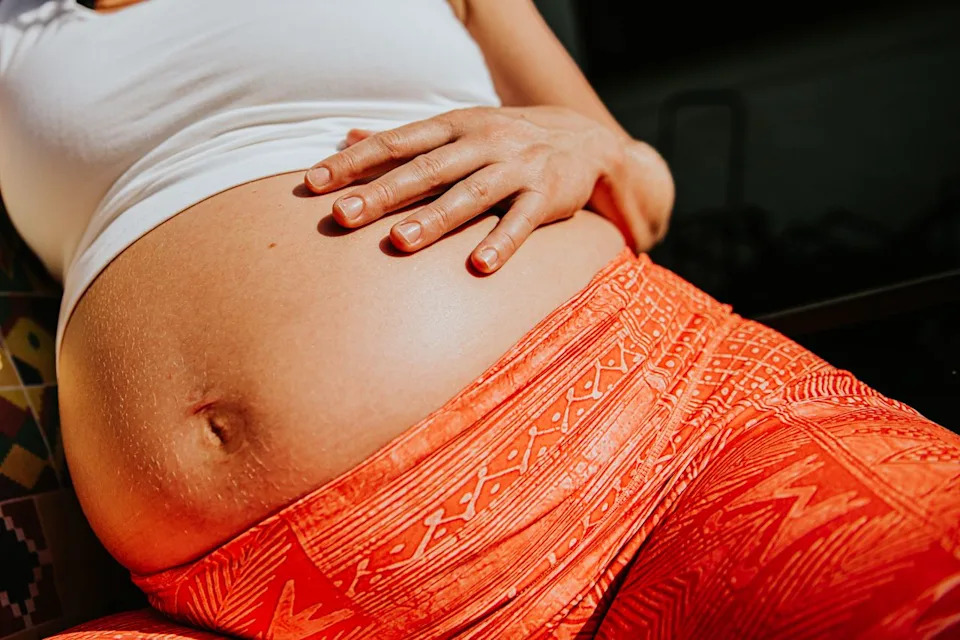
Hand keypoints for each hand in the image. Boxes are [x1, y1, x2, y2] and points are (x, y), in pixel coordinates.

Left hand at [304, 105, 626, 272]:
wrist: (586, 141)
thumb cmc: (506, 140)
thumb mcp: (458, 128)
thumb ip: (406, 138)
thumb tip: (347, 136)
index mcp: (455, 126)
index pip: (396, 142)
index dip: (354, 162)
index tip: (313, 183)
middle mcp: (483, 142)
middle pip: (427, 169)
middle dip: (382, 193)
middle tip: (342, 217)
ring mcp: (517, 168)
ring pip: (471, 194)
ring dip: (435, 219)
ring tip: (400, 244)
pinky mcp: (548, 195)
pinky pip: (523, 222)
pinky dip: (502, 243)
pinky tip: (479, 267)